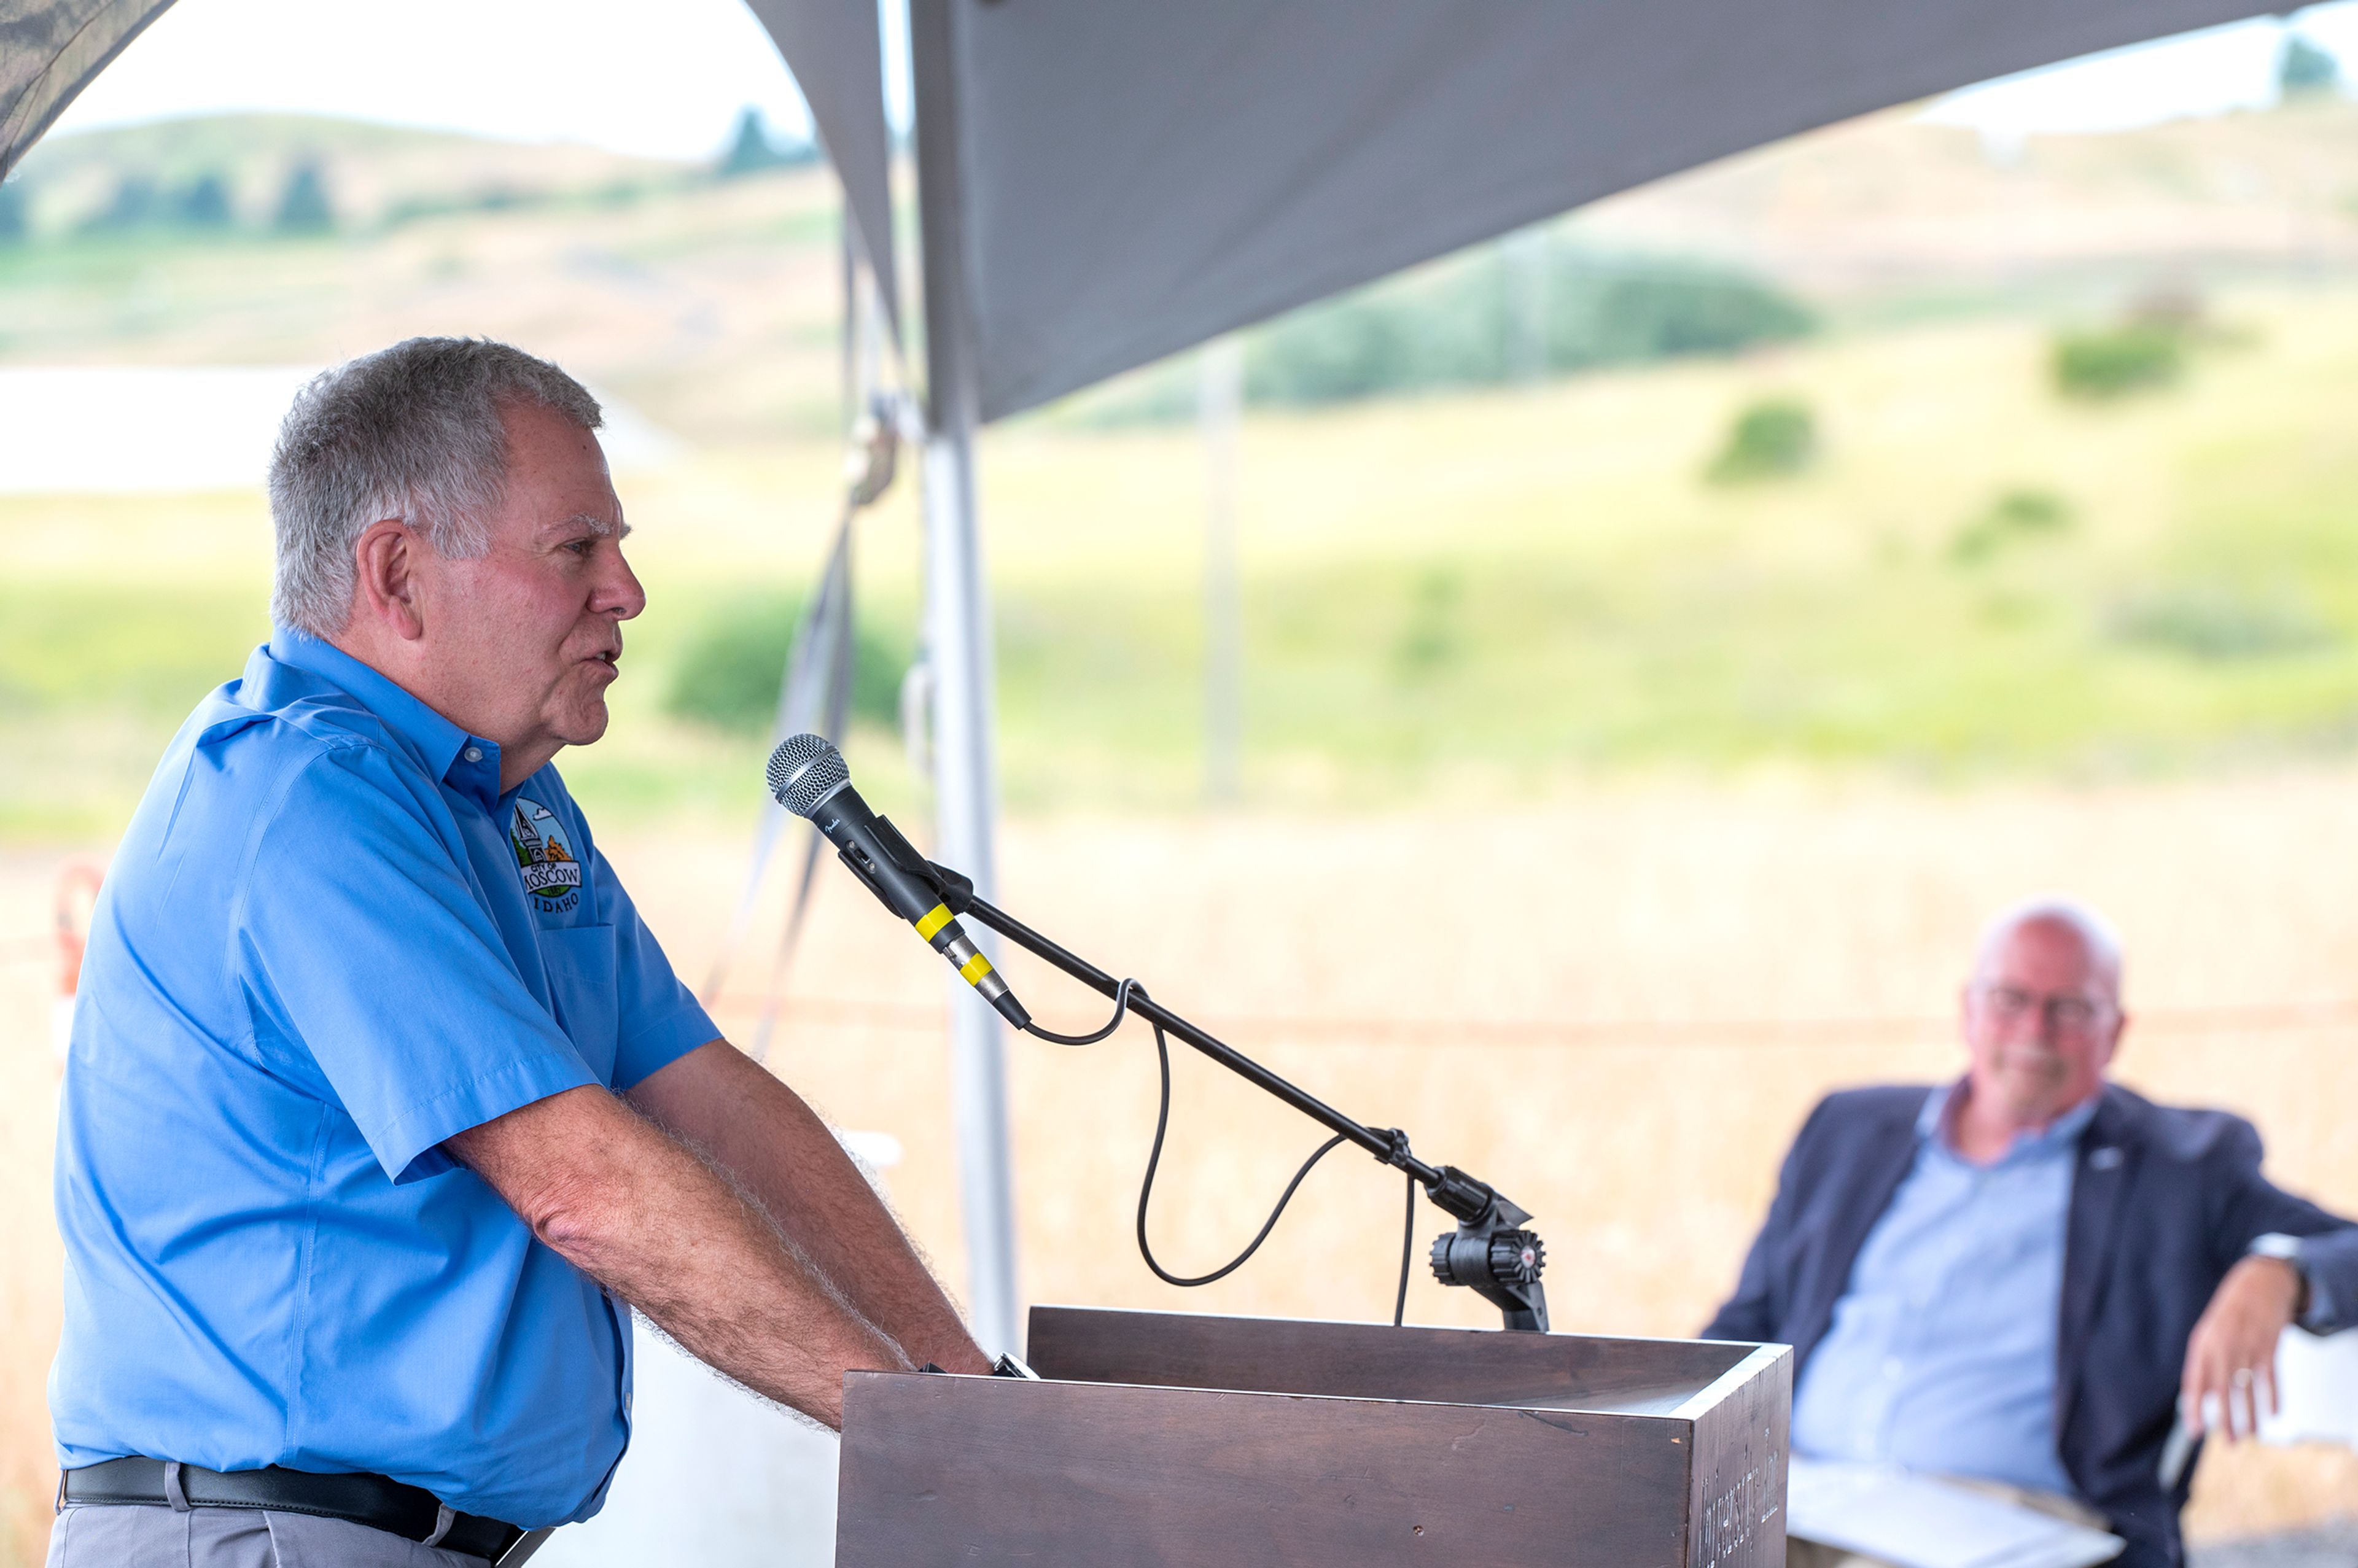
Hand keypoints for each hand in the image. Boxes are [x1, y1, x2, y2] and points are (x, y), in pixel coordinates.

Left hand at [2180, 1255, 2301, 1442]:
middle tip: (2229, 1442)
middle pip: (2222, 1389)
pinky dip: (2273, 1396)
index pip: (2194, 1382)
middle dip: (2225, 1419)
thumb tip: (2201, 1397)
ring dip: (2250, 1414)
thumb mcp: (2208, 1334)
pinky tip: (2273, 1413)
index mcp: (2201, 1344)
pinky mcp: (2270, 1344)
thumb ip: (2204, 1365)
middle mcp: (2222, 1345)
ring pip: (2247, 1387)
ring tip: (2250, 1435)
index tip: (2195, 1431)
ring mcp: (2247, 1344)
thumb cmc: (2230, 1313)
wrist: (2258, 1282)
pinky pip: (2270, 1376)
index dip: (2193, 1408)